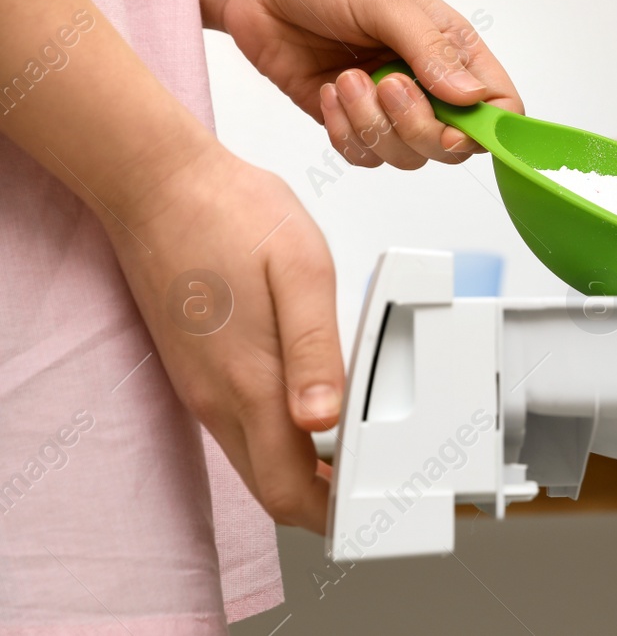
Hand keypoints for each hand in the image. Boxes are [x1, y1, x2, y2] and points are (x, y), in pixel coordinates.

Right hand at [104, 137, 340, 531]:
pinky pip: (241, 425)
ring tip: (355, 443)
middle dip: (325, 499)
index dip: (334, 512)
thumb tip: (325, 419)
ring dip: (304, 467)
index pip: (289, 491)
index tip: (374, 503)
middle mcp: (219, 397)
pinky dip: (281, 434)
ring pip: (256, 458)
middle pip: (273, 486)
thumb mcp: (302, 271)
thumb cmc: (233, 215)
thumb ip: (316, 351)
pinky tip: (313, 403)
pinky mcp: (199, 368)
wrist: (161, 185)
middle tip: (374, 479)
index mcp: (249, 382)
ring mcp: (203, 386)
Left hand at [188, 0, 521, 169]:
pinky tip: (327, 92)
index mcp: (451, 46)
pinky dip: (345, 133)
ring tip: (345, 80)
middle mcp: (427, 80)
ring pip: (407, 154)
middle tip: (387, 85)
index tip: (456, 124)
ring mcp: (387, 105)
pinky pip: (363, 154)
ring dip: (373, 124)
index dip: (490, 127)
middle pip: (453, 142)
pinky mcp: (347, 120)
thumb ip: (430, 50)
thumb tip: (473, 96)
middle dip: (418, 126)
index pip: (499, 103)